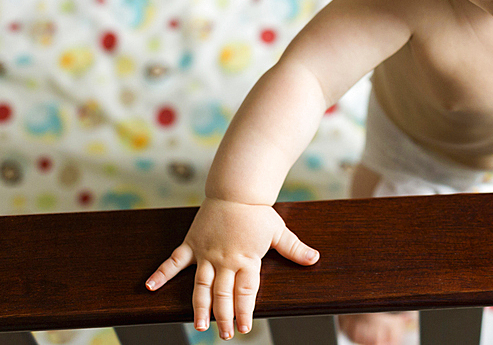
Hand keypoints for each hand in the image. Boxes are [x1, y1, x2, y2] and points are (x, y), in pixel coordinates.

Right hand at [145, 198, 319, 339]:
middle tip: (224, 335)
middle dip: (224, 317)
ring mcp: (206, 253)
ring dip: (199, 307)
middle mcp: (225, 260)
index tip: (244, 328)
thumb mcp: (279, 231)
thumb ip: (294, 249)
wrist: (236, 190)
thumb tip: (314, 259)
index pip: (245, 292)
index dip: (245, 311)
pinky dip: (162, 274)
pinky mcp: (192, 244)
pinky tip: (150, 287)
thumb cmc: (258, 212)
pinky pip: (174, 261)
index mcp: (247, 259)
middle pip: (223, 295)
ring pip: (201, 286)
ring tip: (198, 326)